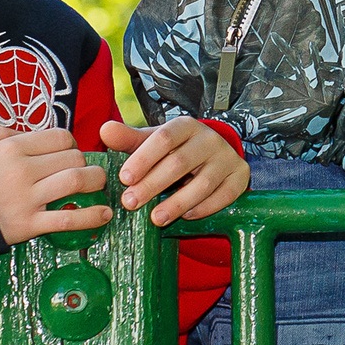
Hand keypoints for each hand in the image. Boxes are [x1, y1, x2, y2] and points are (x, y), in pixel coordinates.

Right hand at [0, 125, 109, 245]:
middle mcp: (23, 170)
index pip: (59, 137)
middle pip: (72, 157)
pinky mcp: (27, 225)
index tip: (69, 152)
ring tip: (100, 186)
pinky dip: (92, 217)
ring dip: (96, 182)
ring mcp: (27, 198)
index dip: (70, 144)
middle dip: (83, 162)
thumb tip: (21, 131)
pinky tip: (104, 215)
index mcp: (10, 148)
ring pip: (77, 181)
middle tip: (84, 170)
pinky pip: (68, 219)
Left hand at [103, 118, 251, 225]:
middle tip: (130, 203)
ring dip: (177, 203)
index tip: (124, 179)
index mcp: (185, 126)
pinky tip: (186, 216)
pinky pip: (224, 195)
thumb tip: (104, 130)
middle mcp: (209, 139)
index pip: (164, 138)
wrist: (213, 158)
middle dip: (152, 185)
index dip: (143, 158)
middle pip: (180, 162)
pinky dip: (204, 208)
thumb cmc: (175, 151)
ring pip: (203, 183)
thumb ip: (128, 140)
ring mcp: (227, 158)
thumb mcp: (152, 143)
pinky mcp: (240, 177)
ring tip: (156, 218)